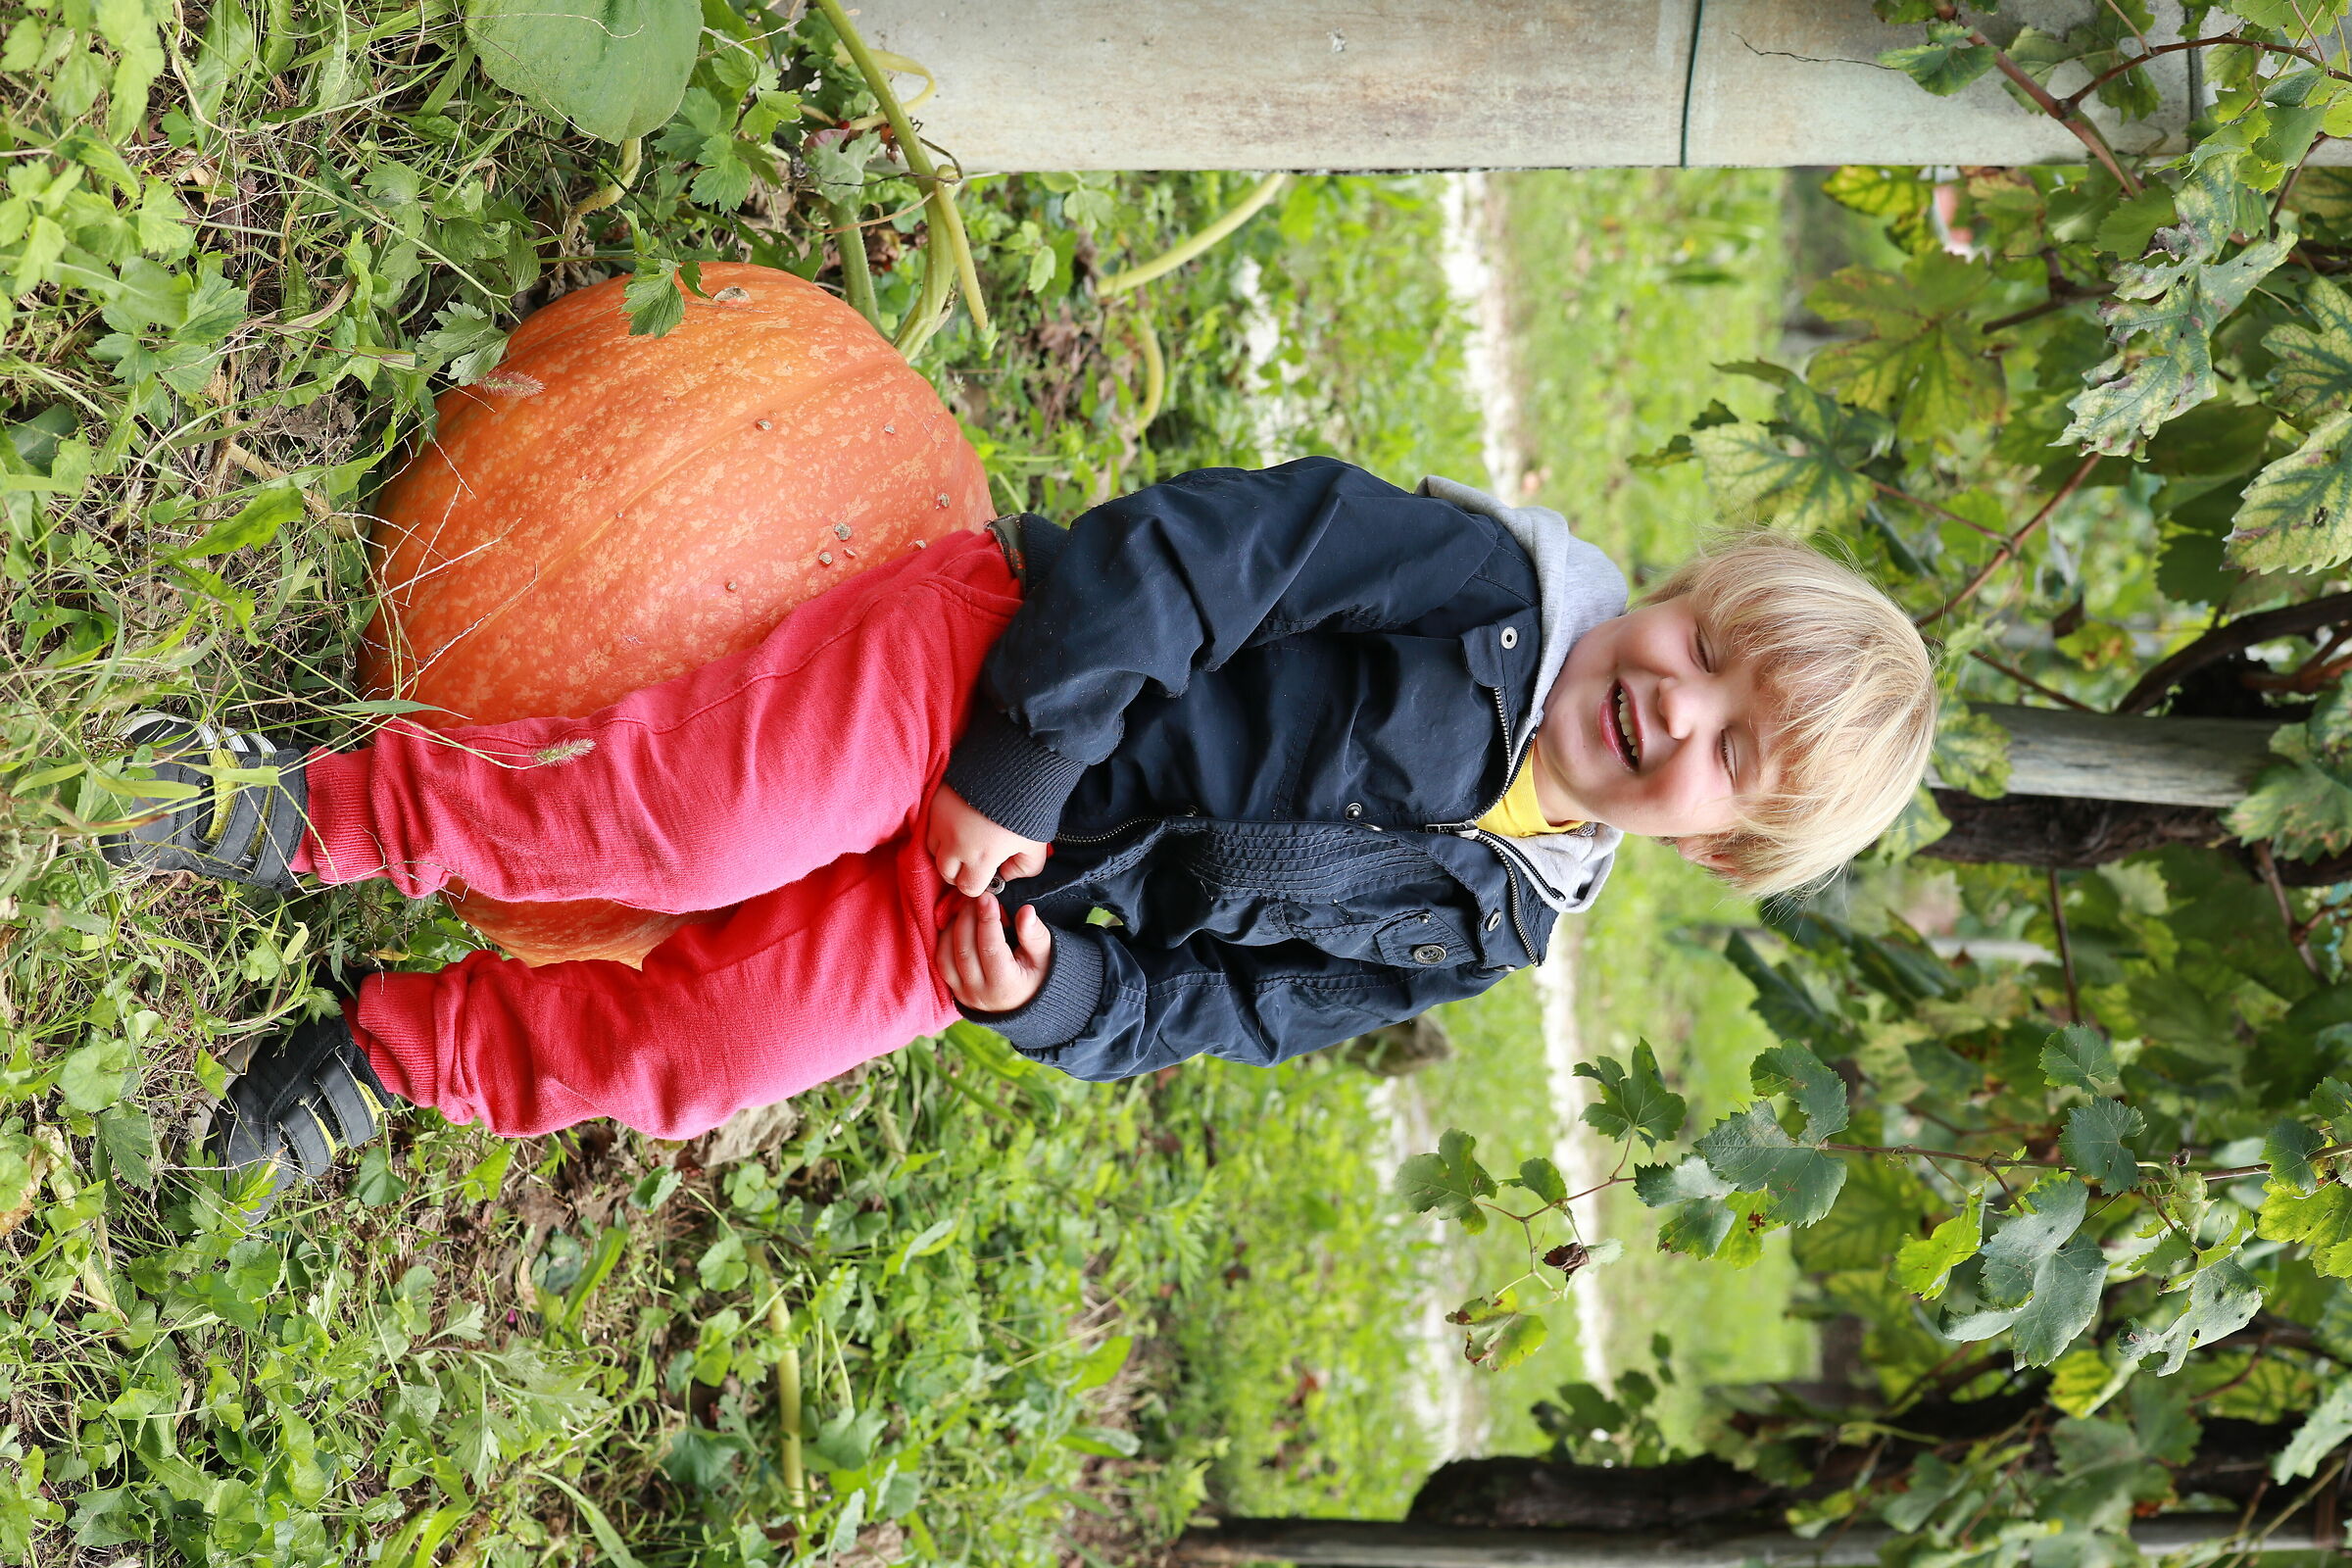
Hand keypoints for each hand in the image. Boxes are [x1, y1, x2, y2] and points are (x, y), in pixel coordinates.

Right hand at [926, 783, 1048, 896]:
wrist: (1014, 764)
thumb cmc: (1029, 807)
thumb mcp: (1036, 844)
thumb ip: (1025, 868)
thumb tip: (1006, 875)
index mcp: (980, 858)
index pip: (968, 887)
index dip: (978, 884)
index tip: (987, 873)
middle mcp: (955, 844)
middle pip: (946, 873)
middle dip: (959, 872)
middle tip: (974, 860)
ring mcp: (940, 822)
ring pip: (934, 850)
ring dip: (946, 851)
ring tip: (964, 840)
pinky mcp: (934, 802)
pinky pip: (929, 826)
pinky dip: (940, 829)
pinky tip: (957, 822)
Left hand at [937, 894, 1052, 1012]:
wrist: (1024, 1005)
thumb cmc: (1037, 977)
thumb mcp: (1045, 957)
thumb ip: (1035, 935)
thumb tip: (1027, 911)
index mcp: (1006, 986)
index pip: (991, 948)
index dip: (987, 920)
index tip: (987, 897)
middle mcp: (981, 993)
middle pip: (965, 950)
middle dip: (968, 918)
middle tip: (975, 897)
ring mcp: (964, 994)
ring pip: (947, 956)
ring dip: (953, 927)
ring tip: (967, 908)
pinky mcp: (954, 990)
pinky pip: (941, 962)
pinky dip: (945, 939)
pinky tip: (958, 924)